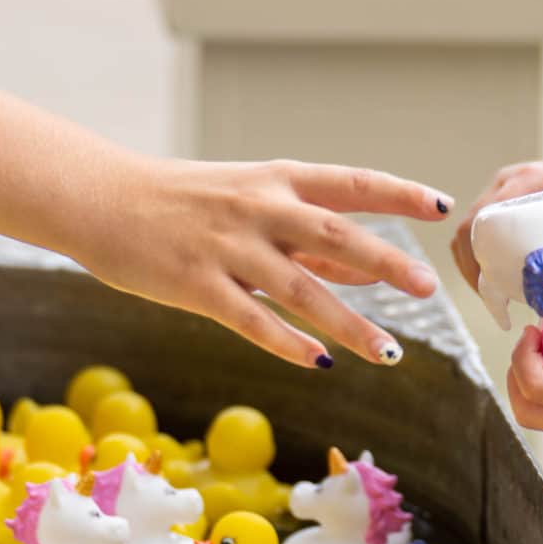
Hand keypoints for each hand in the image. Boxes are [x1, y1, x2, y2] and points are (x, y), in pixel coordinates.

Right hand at [70, 156, 448, 369]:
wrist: (101, 199)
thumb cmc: (183, 202)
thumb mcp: (250, 204)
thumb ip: (308, 239)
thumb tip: (368, 273)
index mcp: (276, 180)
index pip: (351, 182)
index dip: (399, 193)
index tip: (442, 207)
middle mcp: (258, 208)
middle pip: (336, 233)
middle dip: (386, 260)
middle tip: (429, 286)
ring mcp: (227, 246)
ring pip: (300, 288)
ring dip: (348, 322)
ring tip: (388, 352)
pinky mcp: (196, 283)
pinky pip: (251, 319)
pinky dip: (288, 342)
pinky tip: (319, 363)